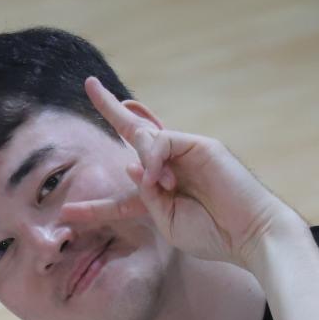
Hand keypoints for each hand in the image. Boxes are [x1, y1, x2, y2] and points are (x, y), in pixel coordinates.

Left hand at [59, 77, 299, 269]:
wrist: (250, 236)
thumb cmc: (213, 235)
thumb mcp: (167, 222)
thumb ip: (145, 196)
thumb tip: (130, 165)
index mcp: (162, 195)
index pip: (124, 194)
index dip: (96, 205)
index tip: (68, 212)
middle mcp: (172, 169)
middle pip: (135, 137)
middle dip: (111, 109)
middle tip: (90, 84)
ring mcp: (187, 154)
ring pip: (146, 139)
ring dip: (146, 161)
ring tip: (162, 187)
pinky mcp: (202, 145)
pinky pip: (164, 141)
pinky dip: (155, 156)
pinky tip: (162, 177)